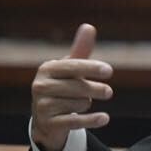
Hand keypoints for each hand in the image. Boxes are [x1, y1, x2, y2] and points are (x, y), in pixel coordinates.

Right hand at [30, 24, 113, 150]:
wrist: (47, 118)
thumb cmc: (63, 85)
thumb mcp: (71, 68)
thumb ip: (81, 50)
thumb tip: (89, 26)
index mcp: (47, 69)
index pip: (73, 66)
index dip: (91, 68)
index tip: (109, 71)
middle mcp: (40, 86)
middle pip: (78, 87)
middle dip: (96, 89)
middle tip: (108, 92)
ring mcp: (42, 106)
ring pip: (79, 103)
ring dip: (87, 104)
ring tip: (81, 104)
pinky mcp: (48, 123)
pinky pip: (75, 121)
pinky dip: (92, 120)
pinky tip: (105, 118)